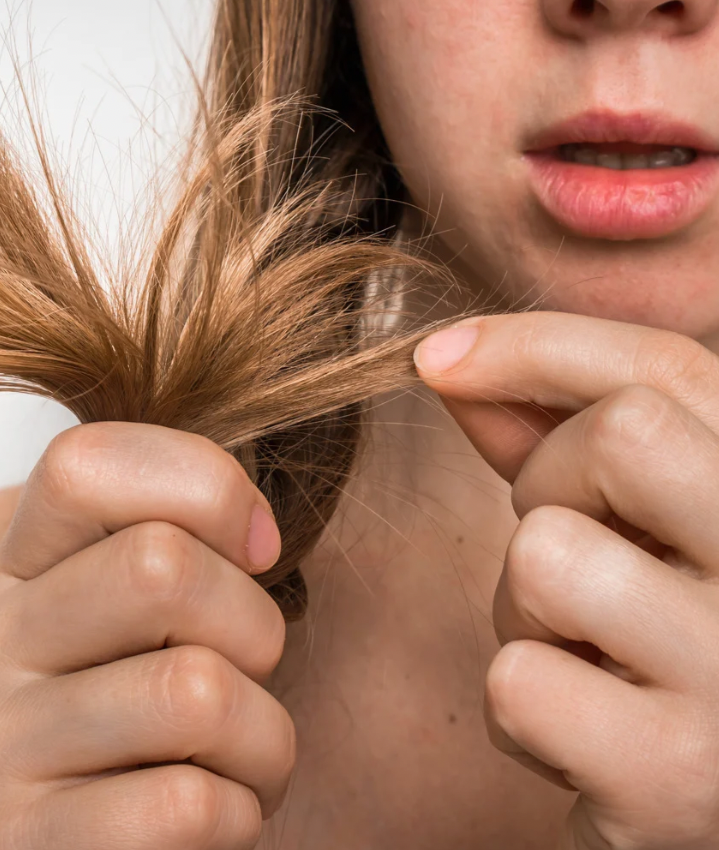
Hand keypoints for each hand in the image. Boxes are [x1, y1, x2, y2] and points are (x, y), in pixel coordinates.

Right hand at [0, 422, 292, 848]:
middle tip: (249, 665)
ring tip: (243, 750)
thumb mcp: (132, 591)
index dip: (207, 489)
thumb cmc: (131, 692)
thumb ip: (174, 529)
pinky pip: (187, 809)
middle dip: (254, 622)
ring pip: (195, 695)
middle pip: (161, 569)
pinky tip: (219, 808)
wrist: (80, 831)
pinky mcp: (34, 846)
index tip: (256, 547)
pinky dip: (239, 809)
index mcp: (14, 560)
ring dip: (263, 735)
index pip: (88, 465)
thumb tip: (255, 532)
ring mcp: (3, 749)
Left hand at [414, 311, 718, 849]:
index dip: (534, 345)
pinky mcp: (677, 781)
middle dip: (549, 479)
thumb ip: (559, 438)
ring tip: (587, 654)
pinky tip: (585, 737)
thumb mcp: (642, 526)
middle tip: (577, 546)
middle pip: (617, 437)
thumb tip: (448, 362)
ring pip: (546, 559)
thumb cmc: (671, 643)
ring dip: (525, 607)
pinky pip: (519, 683)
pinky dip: (524, 707)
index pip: (663, 371)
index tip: (438, 356)